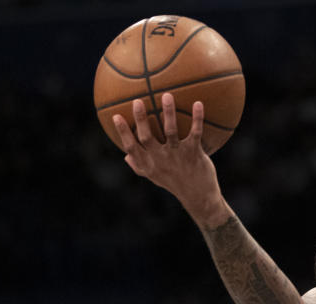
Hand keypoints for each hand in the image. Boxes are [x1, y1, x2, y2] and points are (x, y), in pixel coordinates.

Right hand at [113, 93, 224, 221]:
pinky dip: (197, 118)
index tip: (116, 115)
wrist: (199, 197)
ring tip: (167, 95)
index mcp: (149, 163)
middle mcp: (161, 159)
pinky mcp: (194, 153)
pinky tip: (198, 103)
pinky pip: (195, 132)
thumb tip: (126, 156)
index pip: (131, 147)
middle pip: (147, 137)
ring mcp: (178, 155)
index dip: (123, 132)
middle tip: (137, 101)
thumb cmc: (175, 184)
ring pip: (171, 131)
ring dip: (169, 113)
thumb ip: (139, 166)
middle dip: (141, 119)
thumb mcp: (155, 177)